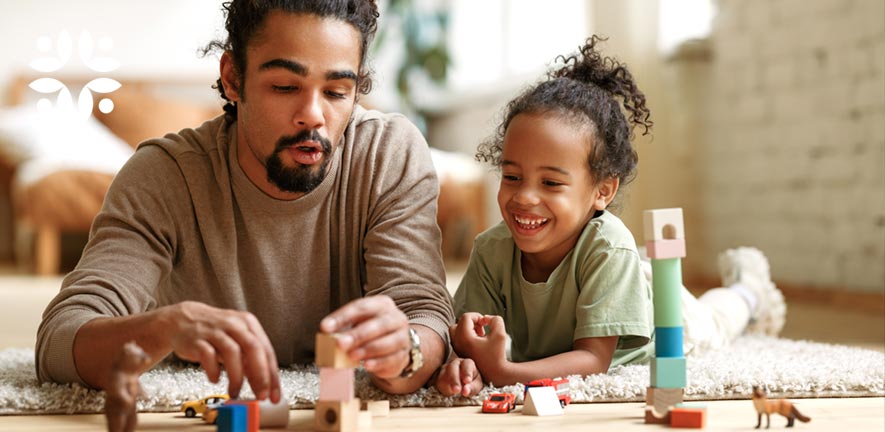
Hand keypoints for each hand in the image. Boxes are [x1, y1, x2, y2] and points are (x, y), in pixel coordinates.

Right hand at [165, 301, 280, 401]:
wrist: (182, 319)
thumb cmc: (214, 332)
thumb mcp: (237, 339)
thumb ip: (249, 358)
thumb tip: (263, 382)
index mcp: (248, 323)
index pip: (267, 351)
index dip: (272, 376)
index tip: (274, 395)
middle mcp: (234, 324)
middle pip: (253, 349)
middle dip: (260, 376)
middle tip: (260, 395)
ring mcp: (215, 331)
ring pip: (232, 353)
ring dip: (236, 377)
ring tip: (235, 392)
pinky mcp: (197, 339)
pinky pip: (208, 356)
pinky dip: (214, 371)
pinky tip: (215, 379)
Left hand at [320, 295, 409, 378]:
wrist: (394, 345)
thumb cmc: (372, 330)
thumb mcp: (358, 323)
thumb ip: (345, 327)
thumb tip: (328, 335)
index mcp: (382, 304)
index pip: (362, 307)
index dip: (343, 317)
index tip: (326, 327)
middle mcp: (396, 318)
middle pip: (378, 324)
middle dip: (357, 335)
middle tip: (340, 344)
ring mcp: (403, 336)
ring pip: (388, 342)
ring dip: (367, 349)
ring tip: (351, 356)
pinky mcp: (403, 355)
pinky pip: (391, 359)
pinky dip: (377, 363)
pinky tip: (366, 365)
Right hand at [435, 357, 482, 396]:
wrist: (462, 384)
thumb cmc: (471, 383)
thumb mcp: (476, 385)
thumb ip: (472, 388)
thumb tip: (465, 391)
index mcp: (467, 363)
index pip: (467, 364)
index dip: (467, 372)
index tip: (467, 381)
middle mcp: (455, 363)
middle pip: (452, 367)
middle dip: (454, 379)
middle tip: (457, 390)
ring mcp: (445, 369)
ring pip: (443, 374)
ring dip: (446, 384)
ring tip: (452, 393)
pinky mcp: (438, 376)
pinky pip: (437, 381)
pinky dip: (442, 387)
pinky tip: (448, 393)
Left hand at [449, 313, 508, 382]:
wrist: (495, 374)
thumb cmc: (498, 354)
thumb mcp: (500, 334)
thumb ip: (495, 320)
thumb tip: (485, 318)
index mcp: (465, 338)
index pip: (466, 317)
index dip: (478, 316)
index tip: (486, 324)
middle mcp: (458, 343)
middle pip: (459, 322)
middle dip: (471, 322)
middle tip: (482, 329)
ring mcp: (457, 349)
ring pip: (456, 330)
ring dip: (468, 329)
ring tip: (480, 335)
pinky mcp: (459, 353)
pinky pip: (457, 338)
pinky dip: (466, 336)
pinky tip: (478, 342)